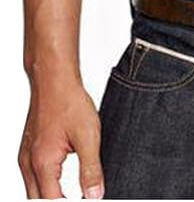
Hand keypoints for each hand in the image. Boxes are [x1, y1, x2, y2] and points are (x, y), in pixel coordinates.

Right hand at [18, 75, 103, 198]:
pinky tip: (58, 181)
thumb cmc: (69, 101)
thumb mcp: (88, 136)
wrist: (54, 79)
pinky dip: (44, 185)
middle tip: (80, 199)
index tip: (87, 201)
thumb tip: (95, 196)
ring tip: (72, 196)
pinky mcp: (27, 149)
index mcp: (43, 164)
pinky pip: (32, 177)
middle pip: (38, 201)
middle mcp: (29, 163)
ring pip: (33, 191)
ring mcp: (25, 156)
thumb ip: (91, 169)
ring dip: (50, 197)